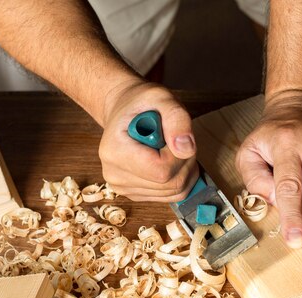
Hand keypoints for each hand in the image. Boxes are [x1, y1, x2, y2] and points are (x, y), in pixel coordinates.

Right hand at [99, 82, 198, 201]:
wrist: (124, 112)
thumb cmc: (142, 103)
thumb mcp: (162, 98)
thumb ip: (177, 120)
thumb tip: (187, 149)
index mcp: (115, 151)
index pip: (161, 171)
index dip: (179, 156)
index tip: (175, 136)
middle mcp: (114, 175)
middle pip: (170, 184)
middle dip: (185, 162)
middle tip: (177, 139)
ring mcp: (123, 188)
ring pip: (173, 192)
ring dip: (184, 170)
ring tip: (173, 148)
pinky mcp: (134, 194)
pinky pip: (169, 196)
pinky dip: (179, 179)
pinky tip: (170, 160)